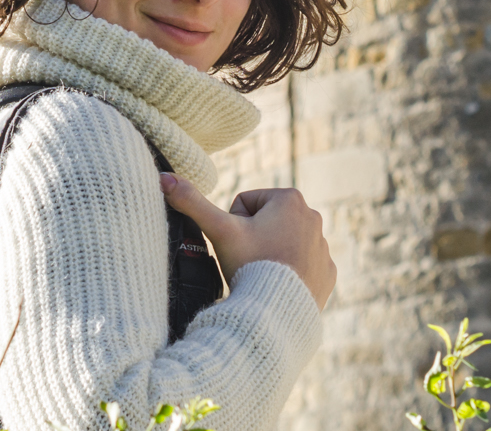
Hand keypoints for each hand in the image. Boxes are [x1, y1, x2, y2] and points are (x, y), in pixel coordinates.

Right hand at [160, 173, 335, 308]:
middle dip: (251, 239)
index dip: (232, 224)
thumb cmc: (250, 264)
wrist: (279, 313)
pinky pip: (300, 266)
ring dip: (268, 254)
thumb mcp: (218, 230)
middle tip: (247, 260)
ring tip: (262, 273)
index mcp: (290, 198)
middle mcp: (313, 217)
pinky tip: (280, 286)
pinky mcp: (328, 271)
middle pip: (263, 222)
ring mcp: (323, 246)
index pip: (244, 203)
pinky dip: (287, 273)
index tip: (238, 243)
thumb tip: (162, 177)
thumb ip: (191, 201)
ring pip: (280, 243)